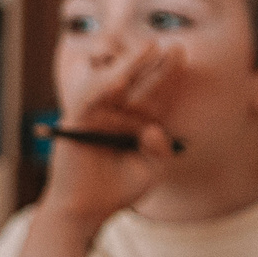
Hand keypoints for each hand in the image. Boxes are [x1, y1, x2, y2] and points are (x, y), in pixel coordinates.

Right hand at [43, 42, 179, 224]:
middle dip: (154, 65)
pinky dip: (102, 90)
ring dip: (129, 67)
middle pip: (137, 85)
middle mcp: (116, 116)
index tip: (181, 55)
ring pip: (113, 86)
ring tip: (148, 49)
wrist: (87, 210)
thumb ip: (160, 149)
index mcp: (135, 124)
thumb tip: (154, 129)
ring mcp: (96, 118)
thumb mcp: (152, 169)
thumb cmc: (117, 192)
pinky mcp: (76, 124)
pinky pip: (89, 102)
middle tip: (172, 46)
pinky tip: (120, 80)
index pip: (155, 95)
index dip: (169, 76)